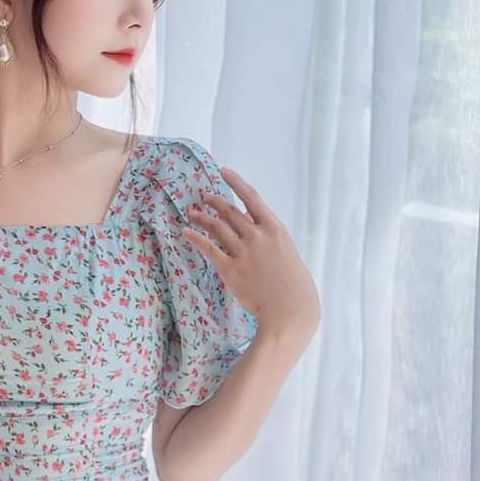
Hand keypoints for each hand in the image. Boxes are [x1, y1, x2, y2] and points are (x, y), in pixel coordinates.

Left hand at [184, 165, 320, 338]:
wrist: (289, 309)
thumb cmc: (292, 284)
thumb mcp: (286, 251)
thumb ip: (268, 236)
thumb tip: (250, 223)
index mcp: (275, 229)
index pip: (251, 197)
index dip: (235, 182)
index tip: (223, 171)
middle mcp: (257, 236)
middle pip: (230, 211)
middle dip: (214, 200)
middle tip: (203, 195)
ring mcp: (243, 252)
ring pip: (217, 227)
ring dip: (202, 217)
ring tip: (192, 212)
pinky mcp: (230, 270)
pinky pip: (208, 249)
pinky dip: (196, 238)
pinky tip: (186, 232)